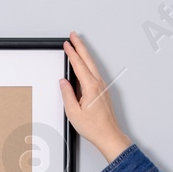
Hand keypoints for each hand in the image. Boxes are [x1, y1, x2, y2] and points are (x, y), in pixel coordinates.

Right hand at [59, 32, 131, 161]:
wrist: (109, 135)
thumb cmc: (94, 127)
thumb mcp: (73, 112)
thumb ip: (67, 94)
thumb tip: (63, 82)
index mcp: (90, 87)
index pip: (79, 65)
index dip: (72, 53)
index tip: (67, 44)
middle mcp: (98, 84)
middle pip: (88, 60)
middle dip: (80, 46)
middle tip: (74, 36)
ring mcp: (102, 86)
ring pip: (92, 65)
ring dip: (85, 54)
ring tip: (78, 46)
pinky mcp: (103, 91)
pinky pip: (94, 72)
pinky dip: (88, 64)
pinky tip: (85, 64)